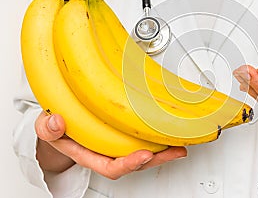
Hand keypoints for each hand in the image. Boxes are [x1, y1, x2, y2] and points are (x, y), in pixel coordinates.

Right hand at [35, 112, 186, 178]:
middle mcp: (107, 154)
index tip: (144, 155)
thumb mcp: (45, 127)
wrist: (61, 124)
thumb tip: (57, 122)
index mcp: (90, 155)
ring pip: (143, 153)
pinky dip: (157, 139)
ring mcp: (117, 146)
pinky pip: (142, 140)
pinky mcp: (124, 136)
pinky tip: (169, 133)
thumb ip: (48, 128)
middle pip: (135, 163)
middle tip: (175, 152)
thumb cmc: (57, 128)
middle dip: (157, 159)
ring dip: (163, 151)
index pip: (111, 167)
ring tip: (180, 145)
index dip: (129, 164)